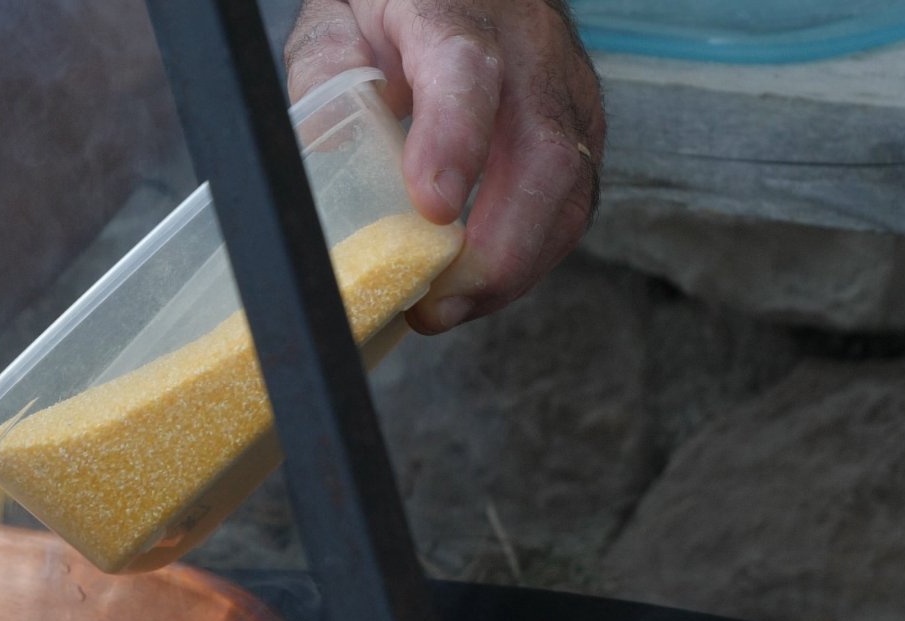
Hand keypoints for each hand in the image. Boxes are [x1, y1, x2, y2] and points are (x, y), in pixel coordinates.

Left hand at [287, 0, 604, 332]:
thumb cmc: (399, 6)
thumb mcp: (342, 18)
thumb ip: (325, 69)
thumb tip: (322, 145)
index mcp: (457, 16)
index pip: (467, 73)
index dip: (454, 141)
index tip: (430, 209)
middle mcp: (529, 54)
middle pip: (543, 153)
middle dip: (498, 248)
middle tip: (439, 303)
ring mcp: (566, 96)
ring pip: (571, 190)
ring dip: (515, 267)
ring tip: (451, 308)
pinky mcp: (582, 133)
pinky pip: (571, 206)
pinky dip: (531, 258)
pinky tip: (481, 286)